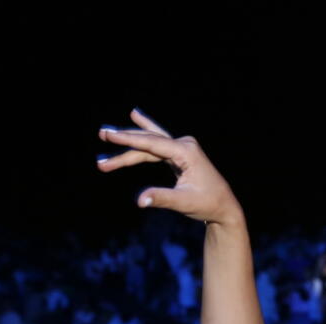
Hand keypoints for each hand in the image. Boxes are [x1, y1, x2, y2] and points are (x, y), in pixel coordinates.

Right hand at [97, 109, 242, 226]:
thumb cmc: (207, 204)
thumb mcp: (184, 203)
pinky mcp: (179, 153)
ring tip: (106, 136)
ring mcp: (182, 147)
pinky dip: (143, 135)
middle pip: (148, 142)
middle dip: (124, 140)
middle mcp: (184, 145)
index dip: (129, 139)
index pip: (152, 143)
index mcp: (186, 152)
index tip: (110, 135)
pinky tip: (135, 115)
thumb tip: (139, 201)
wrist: (223, 207)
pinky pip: (156, 144)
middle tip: (102, 134)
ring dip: (129, 144)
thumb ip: (162, 199)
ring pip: (150, 143)